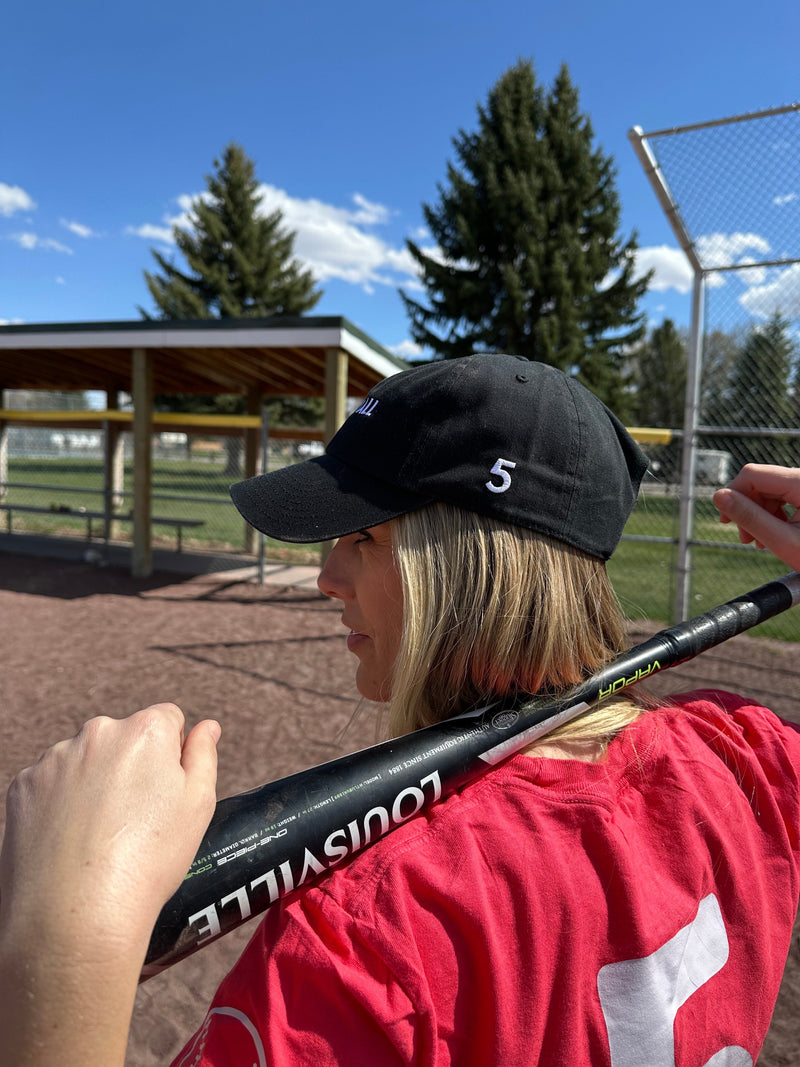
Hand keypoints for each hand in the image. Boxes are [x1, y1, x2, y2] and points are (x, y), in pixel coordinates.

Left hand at [0, 703, 219, 959]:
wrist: (75, 916)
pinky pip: (51, 785)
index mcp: (145, 730)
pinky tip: (72, 840)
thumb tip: (207, 726)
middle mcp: (97, 733)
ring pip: (86, 762)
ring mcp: (54, 759)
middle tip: (136, 819)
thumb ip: (204, 754)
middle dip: (132, 766)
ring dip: (95, 783)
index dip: (172, 756)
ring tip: (101, 836)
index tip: (165, 794)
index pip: (168, 720)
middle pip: (124, 739)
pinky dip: (61, 804)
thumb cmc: (147, 861)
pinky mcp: (22, 787)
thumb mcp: (198, 805)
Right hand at [713, 464, 799, 570]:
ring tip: (758, 542)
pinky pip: (785, 497)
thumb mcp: (783, 540)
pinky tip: (772, 535)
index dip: (733, 495)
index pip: (753, 474)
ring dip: (759, 515)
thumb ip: (750, 517)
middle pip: (762, 482)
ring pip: (771, 491)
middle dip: (747, 509)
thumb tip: (718, 497)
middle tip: (744, 539)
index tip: (724, 521)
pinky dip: (773, 515)